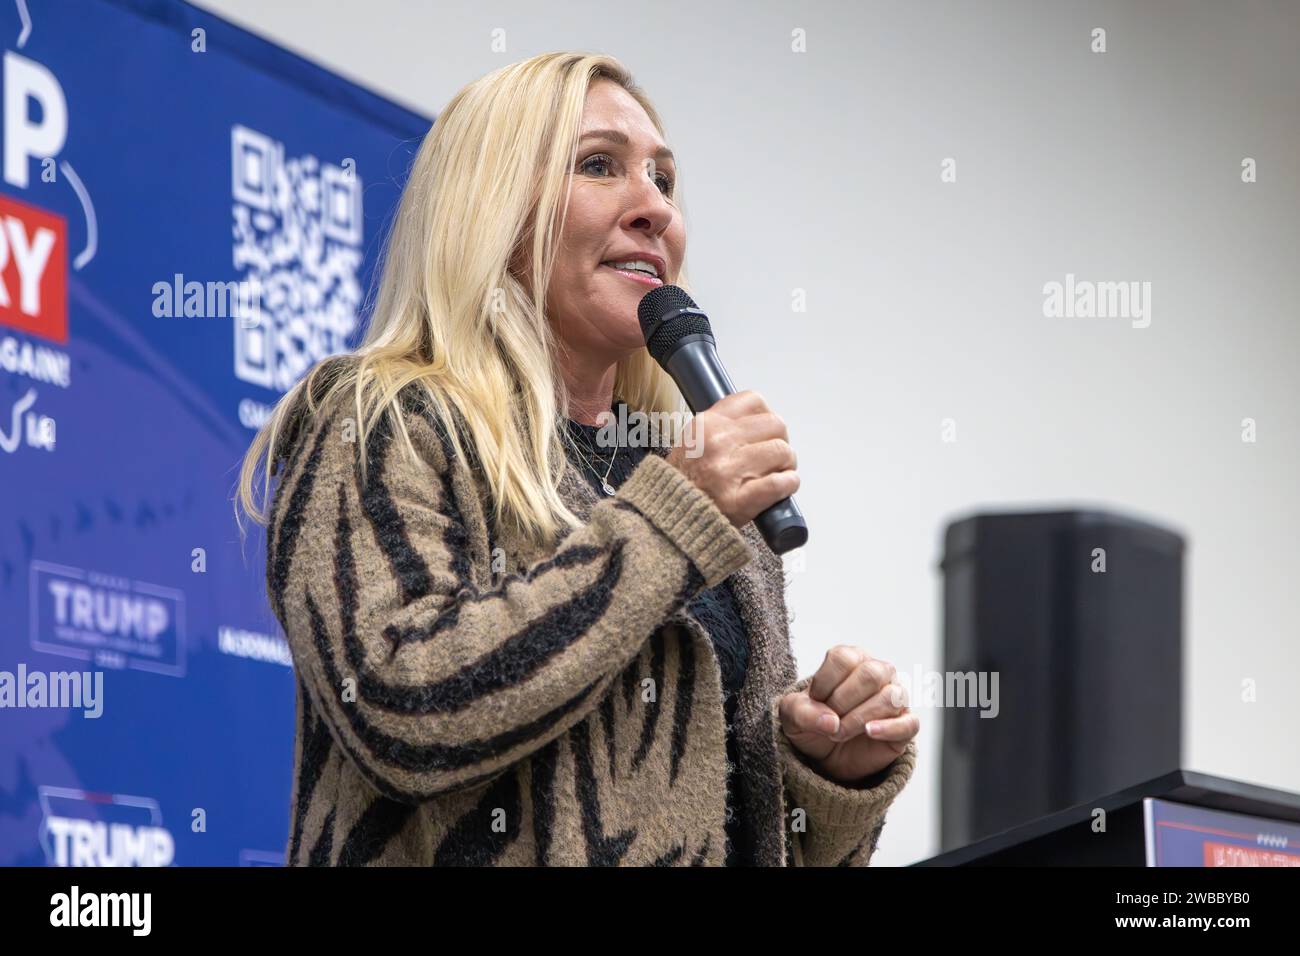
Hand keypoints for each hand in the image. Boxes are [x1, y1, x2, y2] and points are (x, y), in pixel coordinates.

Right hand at [665, 390, 798, 527]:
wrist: (669, 520)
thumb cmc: (683, 484)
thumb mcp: (691, 441)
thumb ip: (721, 427)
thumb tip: (757, 420)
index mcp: (706, 425)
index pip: (753, 401)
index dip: (766, 416)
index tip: (765, 430)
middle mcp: (718, 443)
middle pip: (775, 424)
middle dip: (780, 441)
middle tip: (774, 456)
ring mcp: (730, 471)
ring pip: (782, 452)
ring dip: (786, 464)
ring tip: (777, 472)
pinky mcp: (742, 499)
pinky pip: (781, 482)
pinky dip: (789, 484)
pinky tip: (783, 486)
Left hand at [778, 646, 918, 783]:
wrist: (827, 756)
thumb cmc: (813, 723)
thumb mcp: (793, 716)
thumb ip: (802, 712)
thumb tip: (831, 721)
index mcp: (852, 659)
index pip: (843, 658)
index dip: (824, 682)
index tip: (815, 700)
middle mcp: (878, 672)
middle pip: (871, 674)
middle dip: (843, 701)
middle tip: (829, 721)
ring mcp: (896, 698)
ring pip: (891, 697)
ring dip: (859, 719)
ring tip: (840, 732)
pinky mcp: (905, 725)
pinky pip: (908, 723)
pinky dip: (888, 729)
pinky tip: (869, 732)